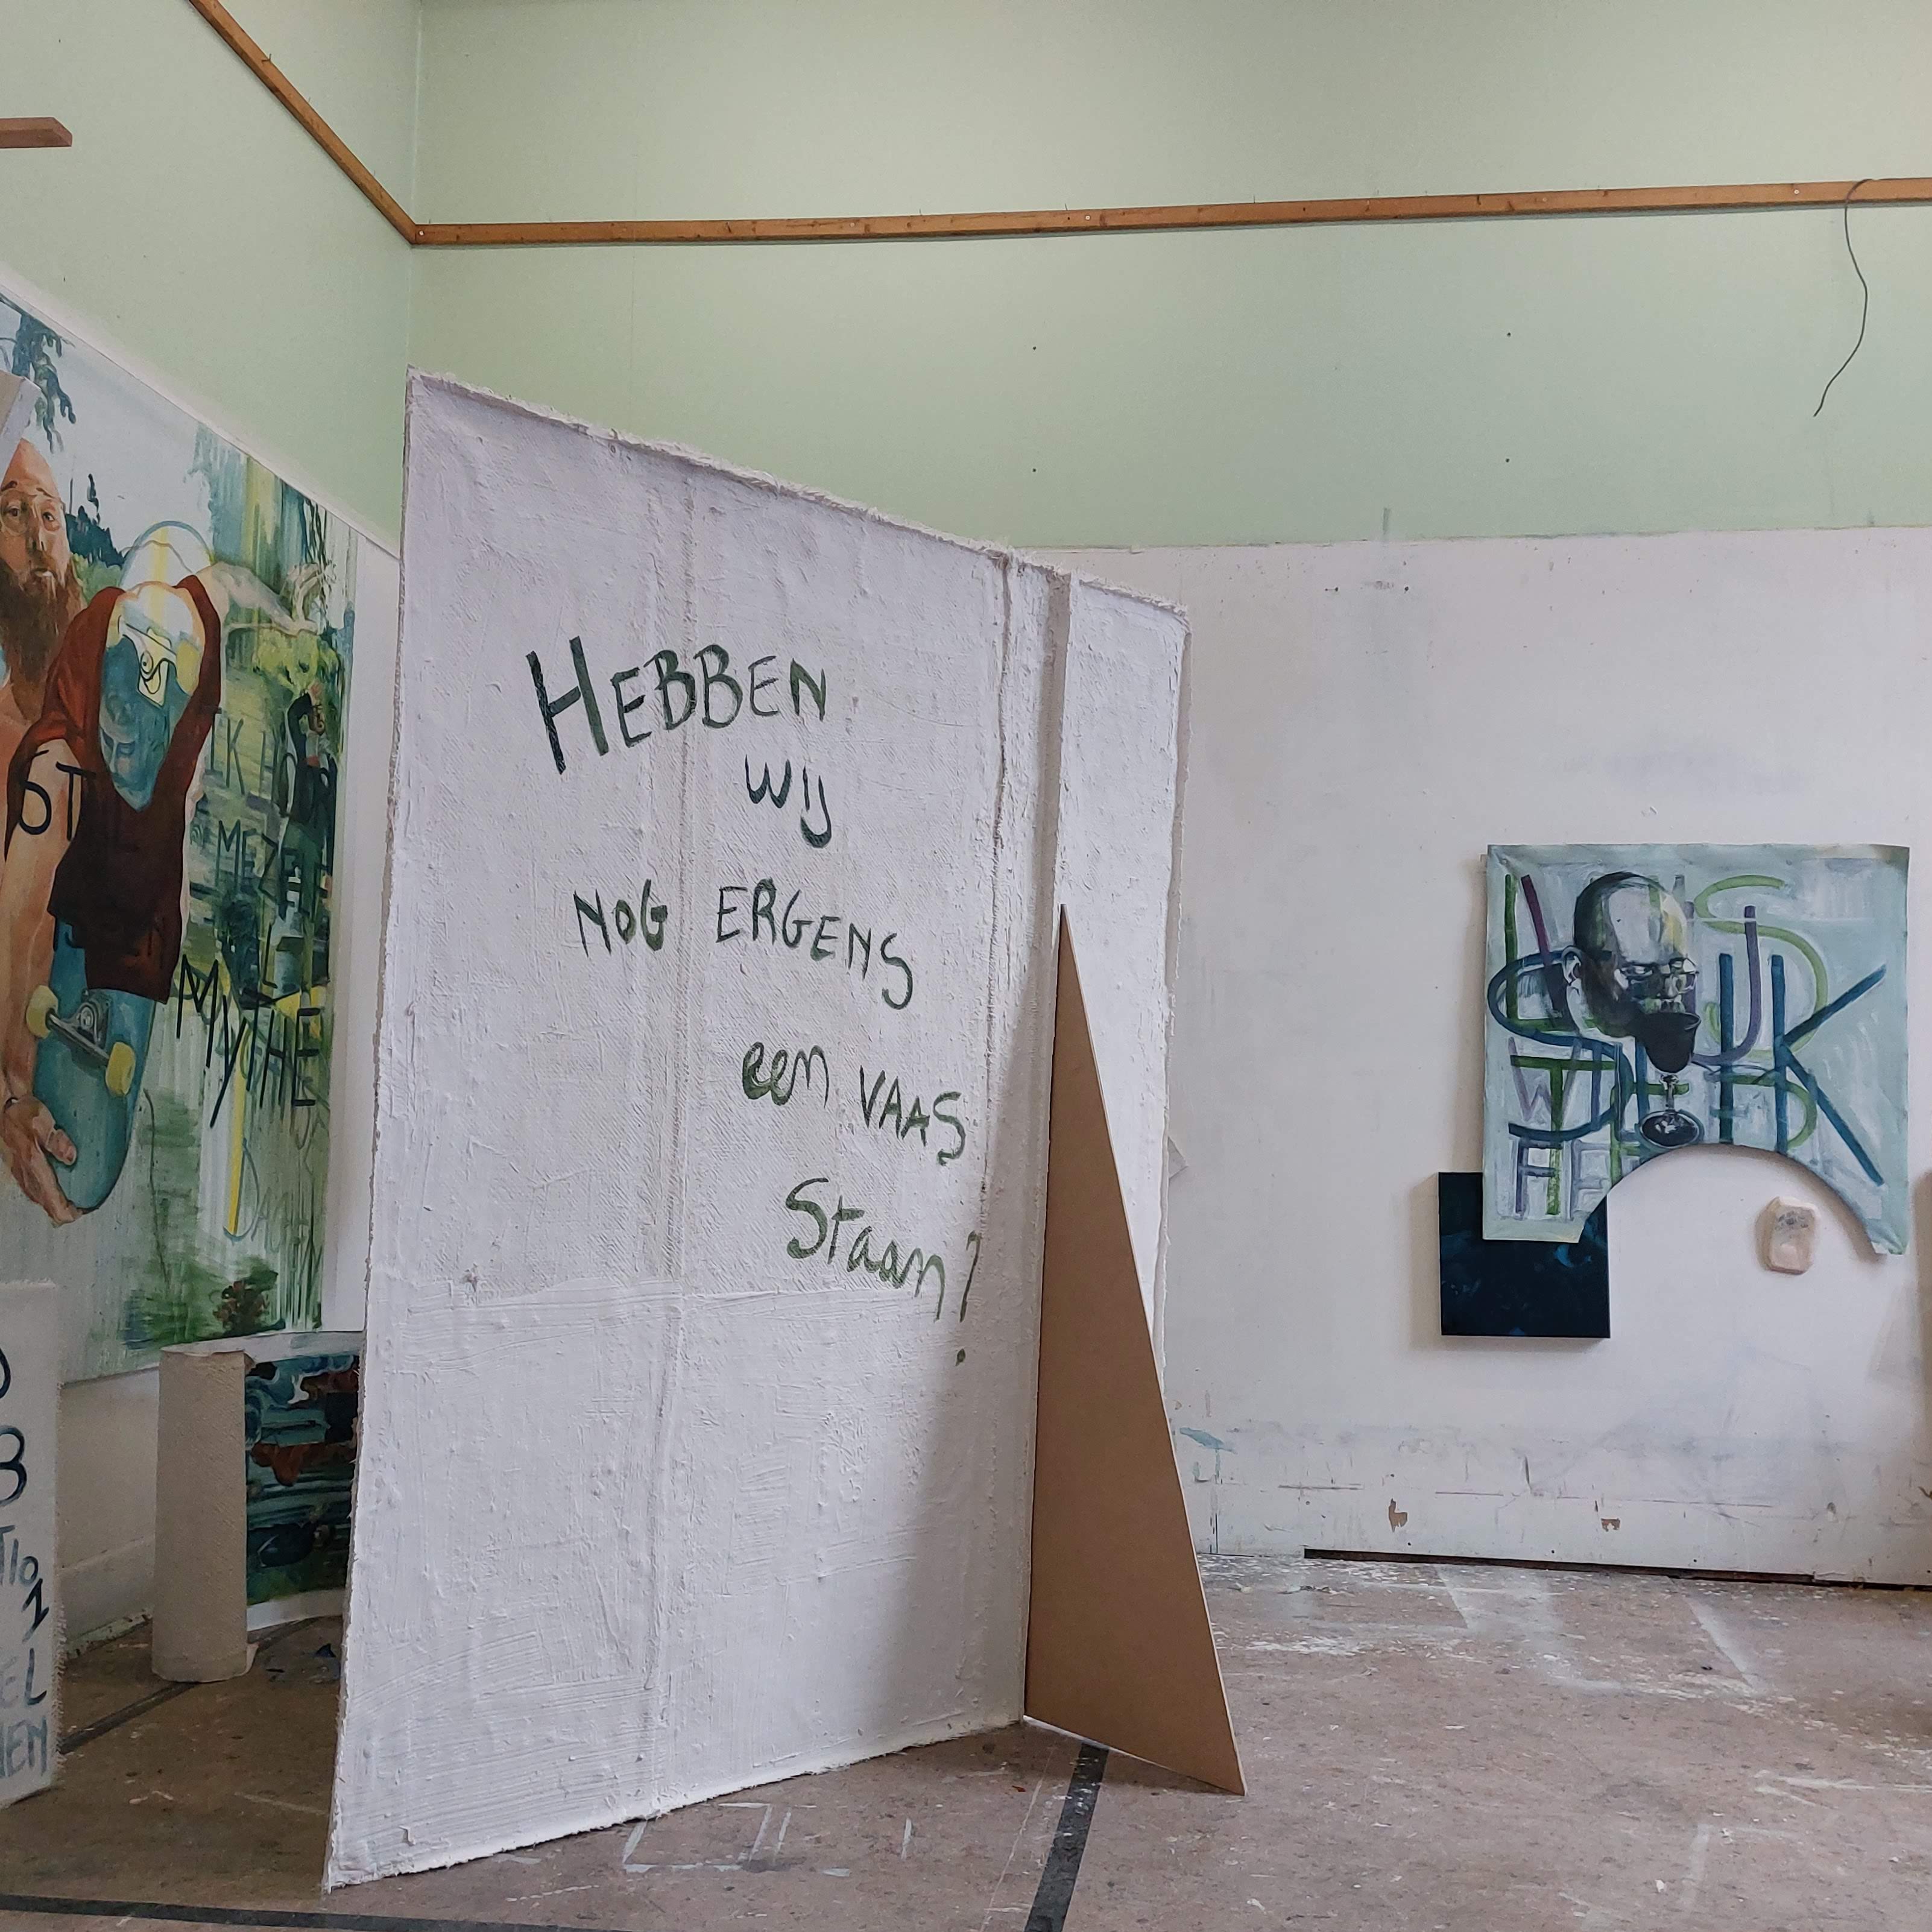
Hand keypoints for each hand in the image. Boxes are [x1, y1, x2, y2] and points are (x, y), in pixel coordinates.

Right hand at [1, 1093, 80, 1223]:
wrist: (2, 1104)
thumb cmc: (19, 1111)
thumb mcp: (41, 1121)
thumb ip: (56, 1139)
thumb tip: (71, 1157)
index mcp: (31, 1163)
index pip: (48, 1195)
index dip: (62, 1210)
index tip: (75, 1215)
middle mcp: (23, 1169)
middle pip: (41, 1199)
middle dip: (57, 1209)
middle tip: (72, 1213)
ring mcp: (17, 1167)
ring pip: (33, 1193)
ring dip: (47, 1201)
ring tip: (61, 1206)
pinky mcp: (15, 1162)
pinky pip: (28, 1183)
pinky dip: (39, 1191)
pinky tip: (44, 1188)